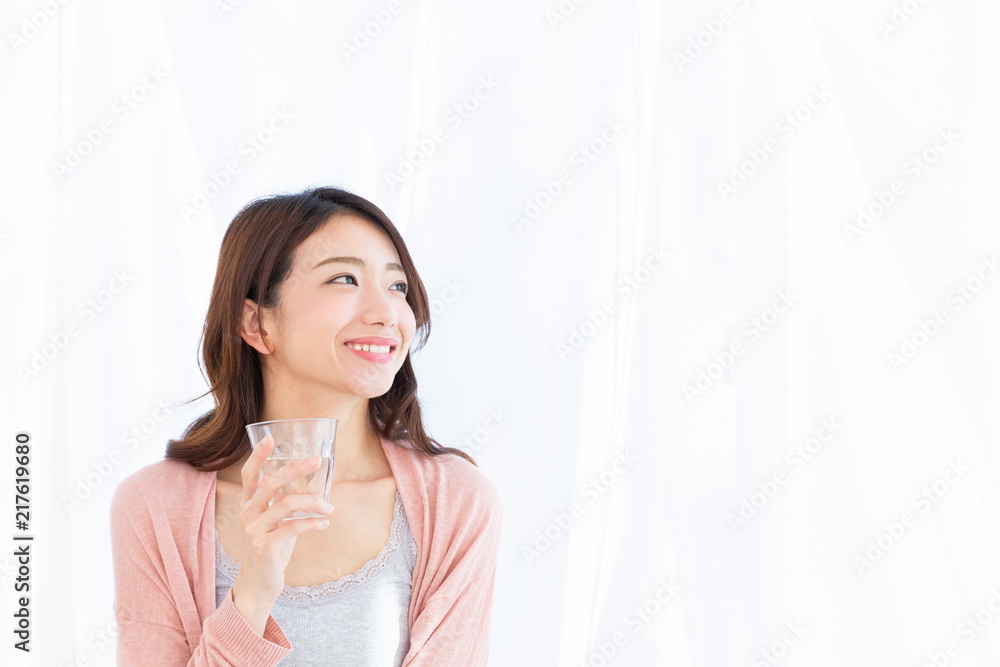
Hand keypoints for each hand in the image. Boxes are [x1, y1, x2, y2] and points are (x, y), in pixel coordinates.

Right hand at [230, 434, 334, 632]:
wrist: (260, 583)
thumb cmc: (272, 547)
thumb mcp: (276, 521)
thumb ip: (286, 502)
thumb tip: (317, 483)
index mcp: (248, 504)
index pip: (249, 475)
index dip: (258, 456)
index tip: (270, 438)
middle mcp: (247, 514)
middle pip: (269, 483)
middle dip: (294, 469)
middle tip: (315, 461)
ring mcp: (254, 530)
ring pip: (285, 504)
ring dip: (313, 502)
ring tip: (329, 507)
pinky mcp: (265, 546)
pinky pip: (293, 527)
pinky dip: (312, 523)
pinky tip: (324, 524)